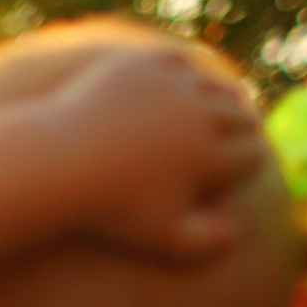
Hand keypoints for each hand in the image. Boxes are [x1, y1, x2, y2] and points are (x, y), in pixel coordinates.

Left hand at [54, 48, 269, 260]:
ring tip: (220, 104)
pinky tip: (183, 81)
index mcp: (211, 157)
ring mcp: (173, 85)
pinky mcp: (144, 65)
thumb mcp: (157, 237)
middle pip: (238, 116)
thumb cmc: (105, 209)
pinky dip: (184, 72)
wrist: (54, 167)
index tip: (248, 164)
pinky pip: (177, 63)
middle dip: (244, 126)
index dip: (252, 161)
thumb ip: (202, 243)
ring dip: (219, 96)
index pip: (251, 155)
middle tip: (245, 128)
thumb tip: (234, 234)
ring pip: (212, 86)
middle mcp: (200, 115)